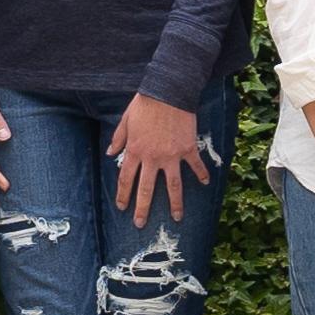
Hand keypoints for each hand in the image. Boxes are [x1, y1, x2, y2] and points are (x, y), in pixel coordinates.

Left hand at [110, 92, 211, 222]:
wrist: (168, 91)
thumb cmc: (145, 104)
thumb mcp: (126, 120)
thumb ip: (118, 138)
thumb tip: (110, 153)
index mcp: (135, 150)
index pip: (126, 179)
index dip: (123, 195)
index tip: (122, 208)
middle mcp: (152, 157)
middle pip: (146, 189)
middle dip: (143, 209)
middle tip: (141, 223)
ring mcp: (171, 155)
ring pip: (173, 186)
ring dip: (175, 203)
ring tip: (177, 217)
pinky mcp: (188, 149)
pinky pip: (195, 165)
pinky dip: (201, 174)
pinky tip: (205, 183)